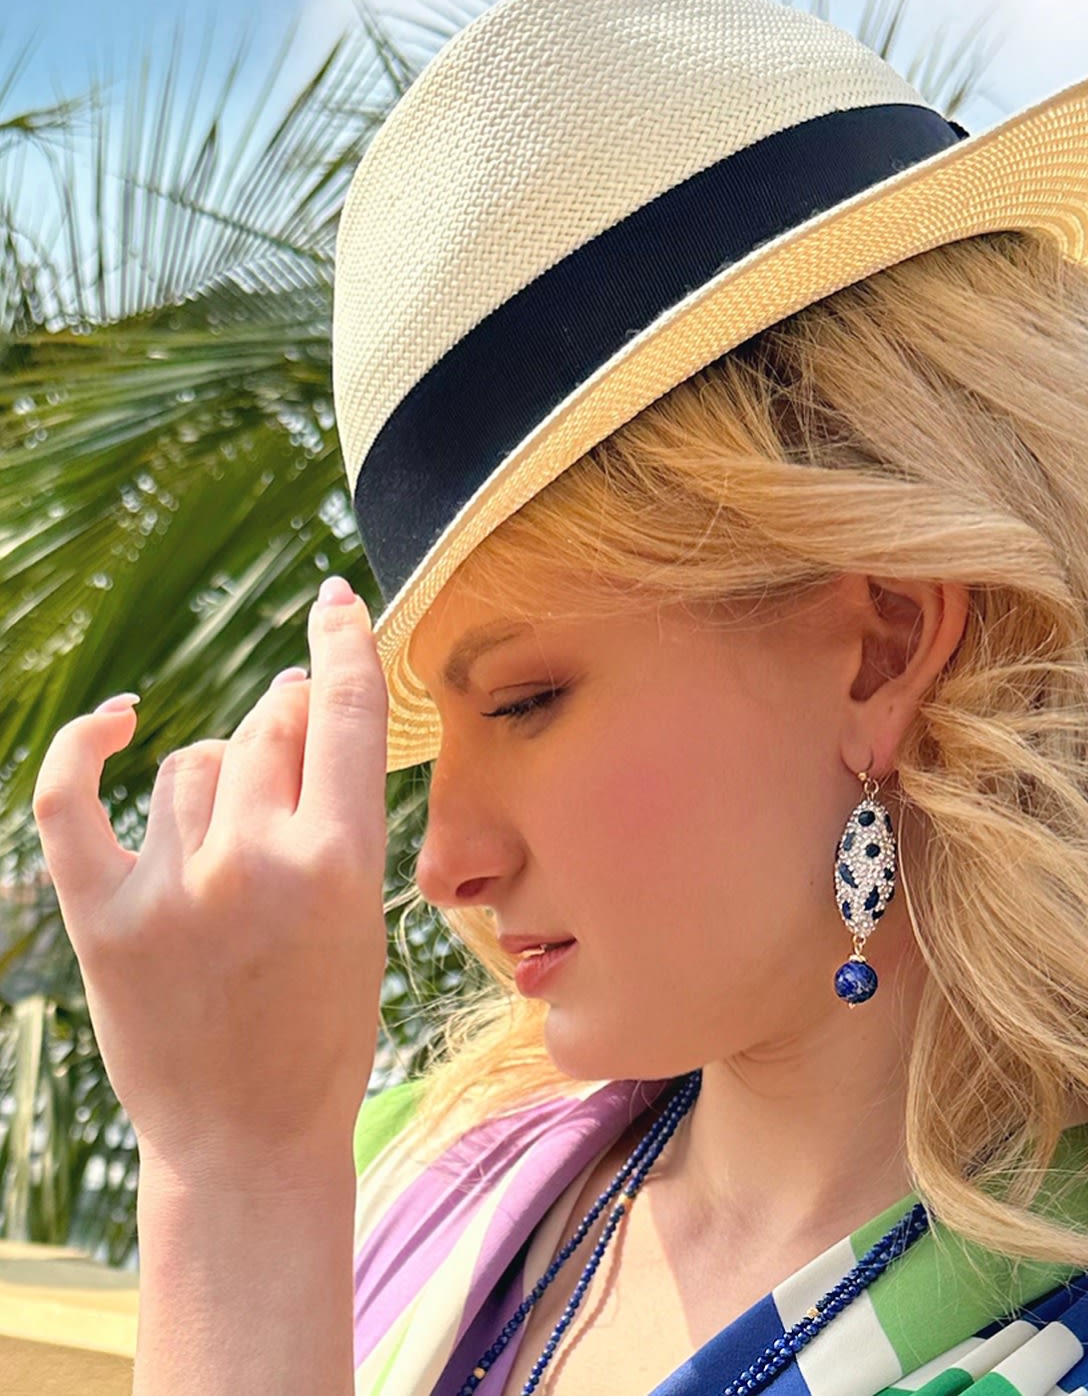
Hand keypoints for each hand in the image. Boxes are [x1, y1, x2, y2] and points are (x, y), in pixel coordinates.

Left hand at [31, 577, 389, 1182]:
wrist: (248, 1138)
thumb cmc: (324, 1023)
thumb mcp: (362, 911)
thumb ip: (333, 812)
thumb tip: (292, 709)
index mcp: (344, 864)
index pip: (345, 717)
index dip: (343, 644)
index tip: (336, 601)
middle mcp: (258, 863)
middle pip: (266, 730)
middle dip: (284, 716)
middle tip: (291, 723)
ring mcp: (174, 888)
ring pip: (189, 765)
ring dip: (213, 776)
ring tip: (229, 832)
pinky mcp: (103, 917)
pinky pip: (73, 800)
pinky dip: (87, 747)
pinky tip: (118, 721)